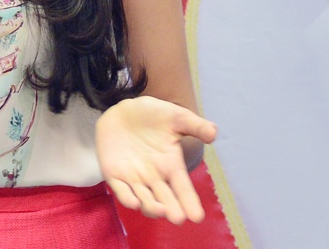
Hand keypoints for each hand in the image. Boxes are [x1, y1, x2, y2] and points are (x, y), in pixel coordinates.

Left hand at [98, 96, 218, 223]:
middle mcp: (154, 177)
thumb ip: (195, 126)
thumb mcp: (177, 117)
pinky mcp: (115, 175)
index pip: (182, 187)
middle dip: (171, 210)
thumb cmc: (154, 115)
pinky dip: (127, 198)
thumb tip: (214, 134)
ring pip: (144, 199)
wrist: (124, 110)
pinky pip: (121, 191)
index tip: (197, 217)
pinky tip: (135, 202)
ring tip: (161, 210)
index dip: (189, 202)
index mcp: (171, 165)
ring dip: (152, 207)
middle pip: (165, 199)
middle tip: (177, 218)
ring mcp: (134, 178)